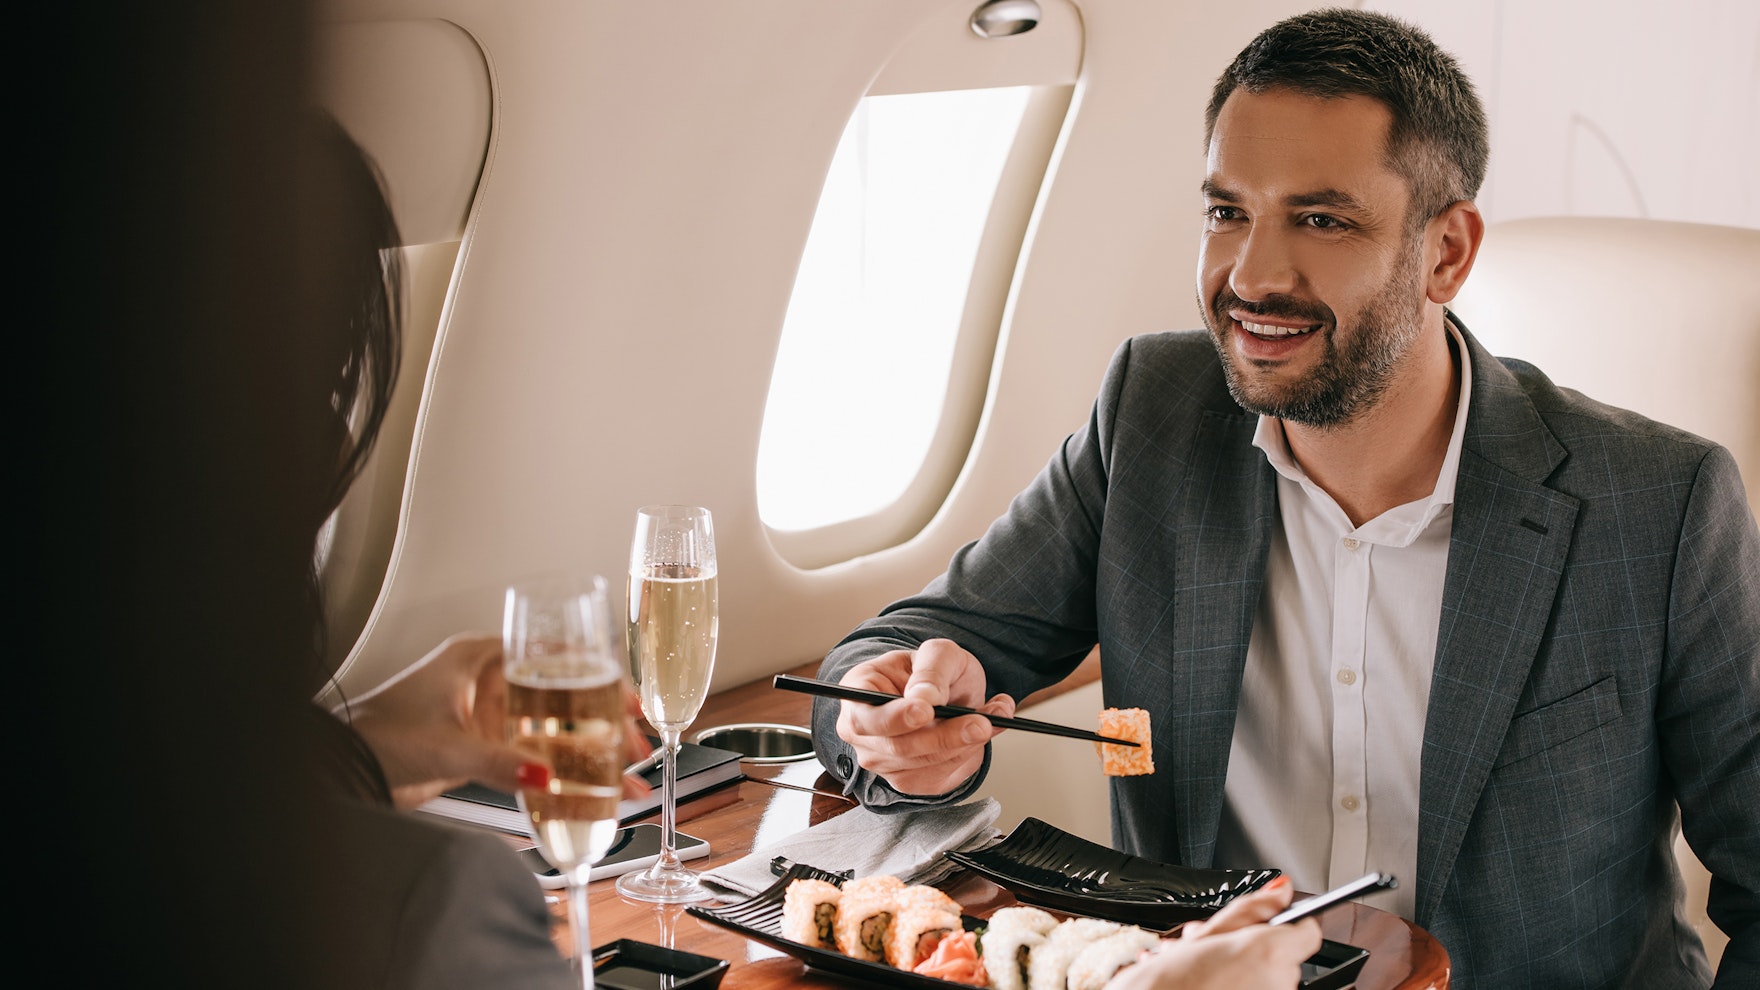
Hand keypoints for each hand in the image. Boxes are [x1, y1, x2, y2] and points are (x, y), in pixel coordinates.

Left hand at [344, 633, 652, 808]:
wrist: (343, 768)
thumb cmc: (379, 735)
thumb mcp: (448, 746)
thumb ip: (499, 762)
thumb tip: (545, 776)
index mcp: (479, 657)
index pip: (554, 653)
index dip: (597, 674)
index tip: (626, 698)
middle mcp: (488, 681)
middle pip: (562, 692)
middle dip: (604, 718)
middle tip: (633, 740)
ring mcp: (486, 715)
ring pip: (552, 726)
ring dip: (588, 749)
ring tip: (623, 773)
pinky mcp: (481, 747)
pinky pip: (533, 755)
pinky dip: (560, 771)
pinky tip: (587, 791)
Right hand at [833, 638, 1014, 795]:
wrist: (946, 693)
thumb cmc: (932, 671)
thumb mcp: (938, 653)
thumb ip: (931, 670)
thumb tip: (924, 698)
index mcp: (857, 695)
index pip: (865, 718)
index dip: (895, 719)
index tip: (926, 711)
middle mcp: (863, 736)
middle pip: (900, 747)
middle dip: (946, 736)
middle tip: (981, 722)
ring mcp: (884, 763)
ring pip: (925, 765)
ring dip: (966, 745)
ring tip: (992, 717)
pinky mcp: (911, 781)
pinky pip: (941, 777)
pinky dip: (968, 756)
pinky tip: (980, 734)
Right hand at [1104, 878, 1321, 989]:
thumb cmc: (1171, 981)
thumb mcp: (1208, 931)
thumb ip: (1252, 907)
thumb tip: (1282, 890)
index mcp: (1270, 953)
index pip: (1306, 930)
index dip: (1286, 920)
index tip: (1270, 920)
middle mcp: (1279, 983)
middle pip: (1281, 953)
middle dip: (1250, 944)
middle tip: (1215, 944)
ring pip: (1267, 975)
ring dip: (1241, 967)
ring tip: (1204, 965)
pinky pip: (1258, 989)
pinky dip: (1239, 984)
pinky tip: (1210, 979)